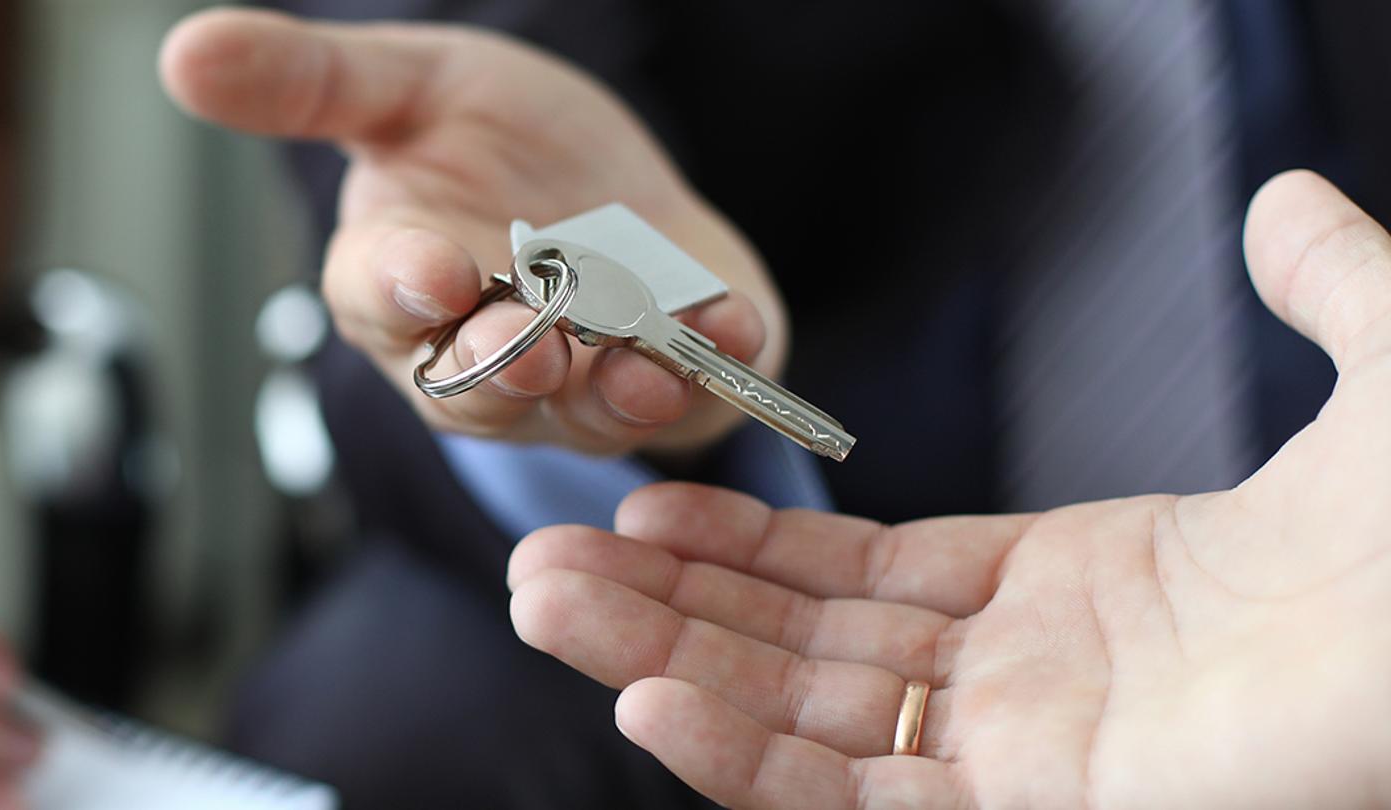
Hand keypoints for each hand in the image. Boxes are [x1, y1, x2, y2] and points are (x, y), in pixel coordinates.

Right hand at [160, 9, 783, 454]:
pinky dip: (718, 367)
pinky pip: (694, 396)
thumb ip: (309, 82)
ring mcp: (579, 387)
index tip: (431, 272)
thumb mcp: (407, 84)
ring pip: (584, 411)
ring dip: (614, 393)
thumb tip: (180, 50)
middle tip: (535, 342)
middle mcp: (479, 358)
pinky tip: (737, 327)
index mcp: (398, 283)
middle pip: (479, 380)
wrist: (612, 194)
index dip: (403, 288)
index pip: (380, 298)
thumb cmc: (494, 144)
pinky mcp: (673, 388)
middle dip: (509, 364)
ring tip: (641, 369)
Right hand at [506, 171, 1390, 807]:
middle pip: (804, 651)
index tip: (641, 509)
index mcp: (1085, 596)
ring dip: (666, 669)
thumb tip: (1286, 203)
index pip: (869, 578)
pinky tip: (648, 708)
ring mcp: (1032, 767)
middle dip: (666, 611)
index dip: (749, 550)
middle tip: (537, 566)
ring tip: (545, 608)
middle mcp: (1037, 689)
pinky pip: (859, 801)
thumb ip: (1329, 287)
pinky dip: (748, 763)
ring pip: (805, 720)